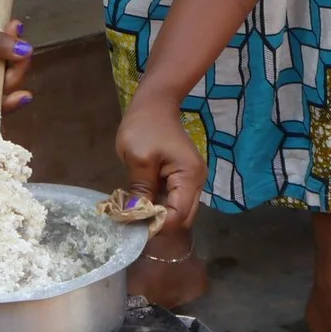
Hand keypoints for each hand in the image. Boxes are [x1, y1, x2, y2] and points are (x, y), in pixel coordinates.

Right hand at [0, 0, 31, 106]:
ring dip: (16, 52)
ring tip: (13, 26)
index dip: (6, 101)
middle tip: (18, 36)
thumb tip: (24, 52)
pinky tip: (12, 29)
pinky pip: (8, 64)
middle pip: (1, 87)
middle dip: (14, 63)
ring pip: (8, 75)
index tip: (26, 96)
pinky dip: (13, 48)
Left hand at [115, 94, 203, 233]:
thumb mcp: (138, 159)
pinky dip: (159, 206)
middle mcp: (197, 182)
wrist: (155, 104)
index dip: (158, 225)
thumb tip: (135, 217)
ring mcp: (192, 180)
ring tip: (135, 217)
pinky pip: (174, 200)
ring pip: (179, 211)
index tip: (134, 227)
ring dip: (159, 216)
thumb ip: (140, 190)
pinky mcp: (183, 178)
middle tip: (133, 225)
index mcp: (189, 176)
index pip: (178, 215)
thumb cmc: (145, 127)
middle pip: (183, 217)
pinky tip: (142, 205)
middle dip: (159, 225)